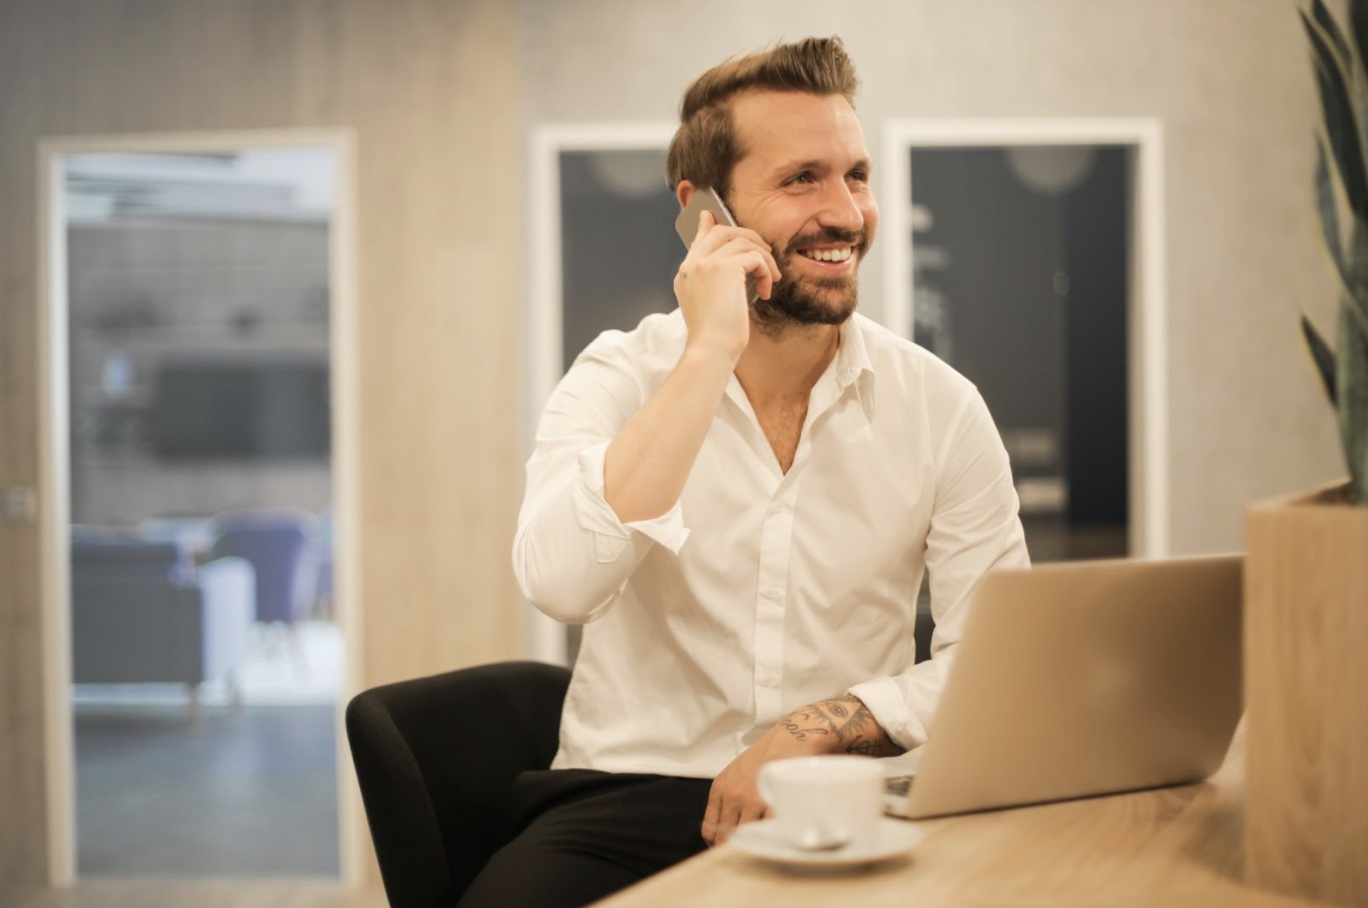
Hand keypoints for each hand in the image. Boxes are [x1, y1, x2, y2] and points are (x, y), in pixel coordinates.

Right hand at [673, 210, 779, 362]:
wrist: (710, 350)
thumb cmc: (715, 337)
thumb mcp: (712, 306)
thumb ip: (717, 283)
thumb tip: (736, 268)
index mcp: (686, 275)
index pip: (699, 240)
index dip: (708, 226)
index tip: (710, 216)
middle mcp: (692, 265)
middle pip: (721, 231)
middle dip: (748, 237)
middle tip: (765, 252)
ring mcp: (706, 264)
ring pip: (742, 240)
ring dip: (763, 257)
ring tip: (770, 278)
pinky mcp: (724, 267)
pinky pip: (755, 256)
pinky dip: (766, 270)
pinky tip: (766, 290)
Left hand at [701, 695, 901, 845]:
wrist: (794, 737)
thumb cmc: (769, 753)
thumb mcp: (737, 771)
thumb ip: (729, 797)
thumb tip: (727, 827)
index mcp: (721, 787)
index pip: (710, 829)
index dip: (718, 842)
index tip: (729, 845)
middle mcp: (733, 795)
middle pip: (726, 837)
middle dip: (736, 845)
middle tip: (750, 845)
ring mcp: (752, 800)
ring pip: (747, 836)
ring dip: (756, 840)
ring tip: (765, 840)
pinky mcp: (773, 802)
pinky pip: (767, 831)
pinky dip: (770, 836)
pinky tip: (776, 834)